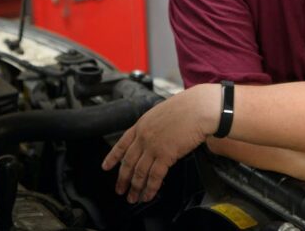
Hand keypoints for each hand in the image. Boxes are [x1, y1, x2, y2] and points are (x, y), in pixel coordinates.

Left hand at [101, 84, 216, 202]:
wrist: (198, 108)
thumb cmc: (187, 107)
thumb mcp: (162, 112)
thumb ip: (154, 125)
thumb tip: (154, 136)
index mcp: (141, 124)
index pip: (122, 144)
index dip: (113, 157)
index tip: (106, 167)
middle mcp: (143, 136)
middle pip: (128, 162)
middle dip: (123, 179)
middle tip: (120, 190)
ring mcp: (153, 146)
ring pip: (139, 172)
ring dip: (135, 188)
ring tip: (133, 198)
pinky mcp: (165, 155)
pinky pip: (154, 176)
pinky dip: (150, 188)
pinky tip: (148, 195)